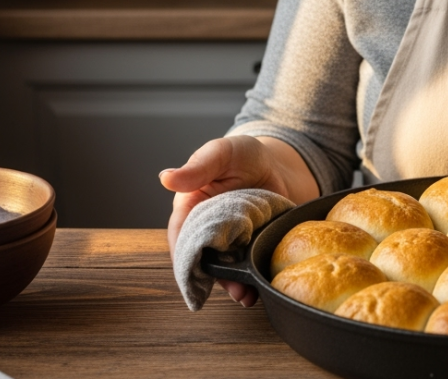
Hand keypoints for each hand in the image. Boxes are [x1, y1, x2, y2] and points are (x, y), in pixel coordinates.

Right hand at [159, 135, 317, 306]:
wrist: (280, 166)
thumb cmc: (244, 156)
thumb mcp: (222, 154)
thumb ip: (198, 167)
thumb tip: (166, 178)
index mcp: (191, 206)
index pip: (180, 235)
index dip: (183, 254)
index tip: (190, 271)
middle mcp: (206, 228)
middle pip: (200, 258)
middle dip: (208, 277)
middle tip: (224, 286)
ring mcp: (229, 242)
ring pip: (222, 268)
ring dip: (230, 284)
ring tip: (243, 295)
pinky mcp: (250, 248)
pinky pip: (245, 268)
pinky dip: (248, 281)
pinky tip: (254, 291)